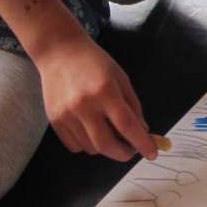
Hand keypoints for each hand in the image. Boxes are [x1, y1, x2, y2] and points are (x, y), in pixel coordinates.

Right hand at [35, 35, 158, 161]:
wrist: (59, 52)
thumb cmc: (94, 63)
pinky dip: (87, 145)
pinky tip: (91, 130)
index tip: (151, 153)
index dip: (142, 143)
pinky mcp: (54, 120)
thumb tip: (142, 131)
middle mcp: (85, 105)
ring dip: (105, 147)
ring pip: (91, 148)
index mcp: (106, 91)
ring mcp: (67, 114)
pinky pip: (74, 146)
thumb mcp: (121, 78)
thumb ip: (133, 106)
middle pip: (107, 145)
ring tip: (109, 132)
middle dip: (123, 154)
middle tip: (131, 149)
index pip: (127, 125)